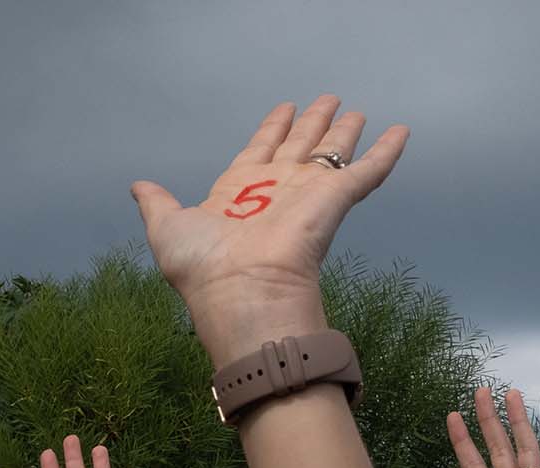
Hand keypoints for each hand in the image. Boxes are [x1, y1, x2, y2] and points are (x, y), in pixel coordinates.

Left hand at [131, 96, 409, 364]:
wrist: (243, 294)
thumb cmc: (203, 268)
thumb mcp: (168, 229)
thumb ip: (157, 204)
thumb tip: (138, 186)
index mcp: (239, 192)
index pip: (260, 150)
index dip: (272, 129)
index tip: (285, 108)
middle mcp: (275, 190)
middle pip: (299, 147)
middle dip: (312, 124)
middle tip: (328, 101)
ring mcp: (307, 194)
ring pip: (332, 153)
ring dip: (344, 132)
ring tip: (355, 111)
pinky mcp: (336, 201)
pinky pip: (367, 171)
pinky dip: (386, 152)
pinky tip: (400, 132)